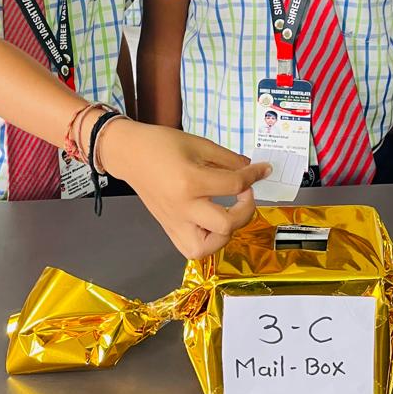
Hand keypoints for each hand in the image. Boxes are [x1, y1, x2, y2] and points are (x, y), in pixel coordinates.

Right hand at [98, 120, 269, 259]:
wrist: (129, 154)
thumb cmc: (160, 145)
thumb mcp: (199, 144)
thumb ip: (227, 159)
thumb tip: (250, 169)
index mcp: (190, 181)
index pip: (234, 185)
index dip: (254, 175)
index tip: (263, 170)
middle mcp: (182, 208)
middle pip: (226, 224)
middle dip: (245, 209)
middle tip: (245, 193)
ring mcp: (174, 223)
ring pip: (209, 247)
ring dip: (226, 232)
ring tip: (229, 212)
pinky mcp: (169, 229)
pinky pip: (193, 250)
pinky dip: (209, 242)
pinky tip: (213, 223)